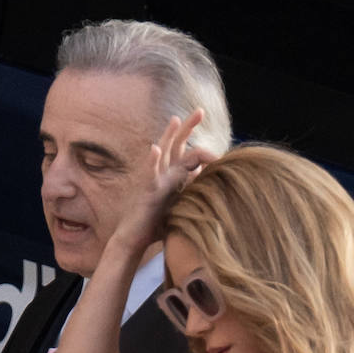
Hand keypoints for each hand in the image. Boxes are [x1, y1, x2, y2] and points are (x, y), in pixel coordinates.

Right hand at [114, 109, 215, 254]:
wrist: (134, 241)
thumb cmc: (157, 227)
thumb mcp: (182, 208)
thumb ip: (194, 196)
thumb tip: (216, 190)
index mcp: (174, 177)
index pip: (189, 154)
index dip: (202, 146)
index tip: (219, 147)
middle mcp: (164, 175)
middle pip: (177, 145)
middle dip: (187, 128)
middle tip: (200, 110)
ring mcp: (155, 181)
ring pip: (163, 154)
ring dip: (169, 135)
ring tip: (175, 119)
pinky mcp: (147, 192)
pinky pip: (149, 174)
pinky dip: (152, 161)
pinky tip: (155, 149)